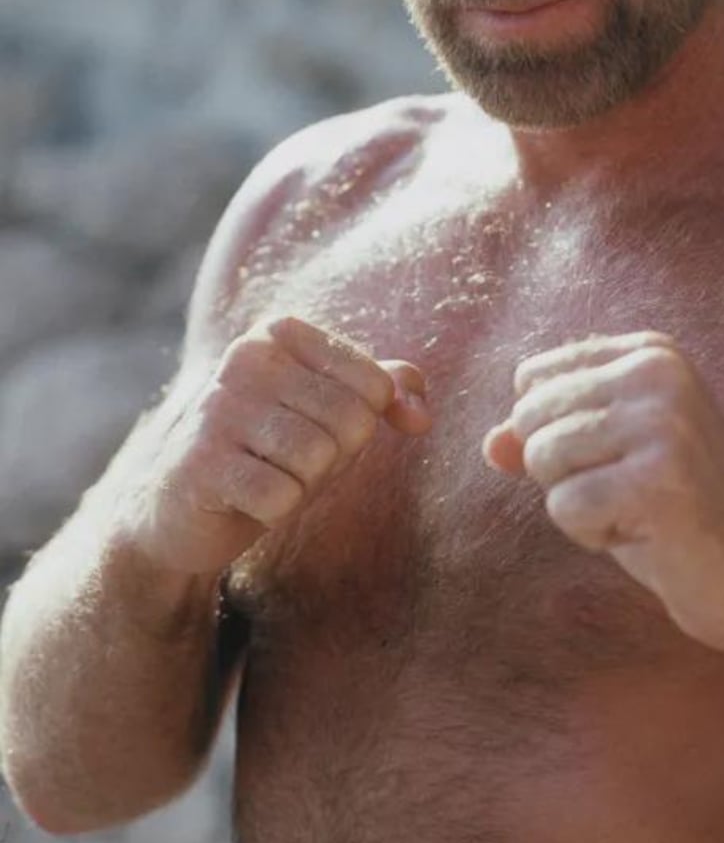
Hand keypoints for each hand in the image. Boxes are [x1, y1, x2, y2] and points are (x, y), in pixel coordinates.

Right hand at [114, 315, 430, 575]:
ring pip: (318, 459)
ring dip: (302, 485)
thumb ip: (387, 392)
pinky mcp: (200, 462)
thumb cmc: (269, 451)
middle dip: (332, 459)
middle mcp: (245, 356)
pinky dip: (274, 510)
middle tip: (288, 461)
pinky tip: (242, 498)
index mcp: (281, 332)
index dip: (359, 426)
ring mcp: (217, 406)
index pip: (376, 385)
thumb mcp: (332, 413)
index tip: (314, 429)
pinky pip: (282, 497)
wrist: (181, 507)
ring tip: (265, 475)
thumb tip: (422, 416)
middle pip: (351, 422)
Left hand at [483, 330, 723, 659]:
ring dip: (579, 503)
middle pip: (531, 417)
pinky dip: (593, 535)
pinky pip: (565, 506)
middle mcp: (658, 372)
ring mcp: (662, 422)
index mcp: (651, 352)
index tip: (622, 460)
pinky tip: (650, 536)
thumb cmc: (682, 518)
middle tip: (633, 495)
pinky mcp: (658, 479)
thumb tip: (491, 444)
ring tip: (642, 512)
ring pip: (542, 458)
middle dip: (564, 472)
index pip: (534, 378)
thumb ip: (548, 439)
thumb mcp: (611, 461)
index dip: (556, 436)